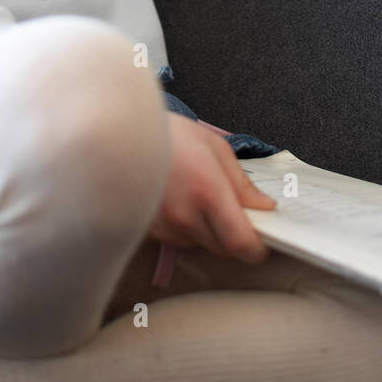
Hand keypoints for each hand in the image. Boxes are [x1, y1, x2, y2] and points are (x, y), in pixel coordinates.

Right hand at [146, 112, 278, 263]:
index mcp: (207, 191)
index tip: (263, 241)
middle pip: (223, 249)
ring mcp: (163, 226)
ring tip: (197, 197)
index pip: (241, 242)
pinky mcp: (147, 230)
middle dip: (234, 236)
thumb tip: (262, 206)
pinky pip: (177, 239)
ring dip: (208, 231)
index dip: (256, 249)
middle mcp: (184, 215)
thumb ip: (241, 182)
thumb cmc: (164, 132)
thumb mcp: (213, 146)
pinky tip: (178, 200)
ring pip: (200, 244)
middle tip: (233, 211)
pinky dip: (185, 227)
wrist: (118, 132)